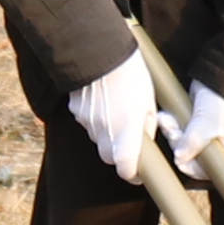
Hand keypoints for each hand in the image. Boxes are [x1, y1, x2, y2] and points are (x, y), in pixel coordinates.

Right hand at [62, 51, 163, 184]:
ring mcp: (87, 121)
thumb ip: (146, 125)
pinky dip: (95, 119)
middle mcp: (104, 130)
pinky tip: (101, 100)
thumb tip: (144, 140)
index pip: (125, 167)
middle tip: (129, 140)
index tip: (139, 174)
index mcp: (126, 129)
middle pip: (109, 157)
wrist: (98, 49)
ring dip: (107, 134)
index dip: (132, 175)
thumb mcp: (148, 99)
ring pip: (98, 140)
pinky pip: (87, 123)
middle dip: (119, 155)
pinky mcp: (75, 111)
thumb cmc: (130, 72)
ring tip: (116, 110)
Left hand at [161, 84, 223, 186]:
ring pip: (180, 142)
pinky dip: (170, 123)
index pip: (208, 170)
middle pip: (190, 156)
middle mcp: (215, 144)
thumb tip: (179, 159)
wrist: (219, 72)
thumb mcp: (210, 123)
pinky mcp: (191, 121)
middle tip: (172, 130)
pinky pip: (177, 128)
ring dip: (171, 131)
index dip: (191, 166)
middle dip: (177, 143)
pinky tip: (165, 116)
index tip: (179, 156)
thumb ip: (195, 142)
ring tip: (166, 120)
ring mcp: (202, 133)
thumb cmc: (222, 100)